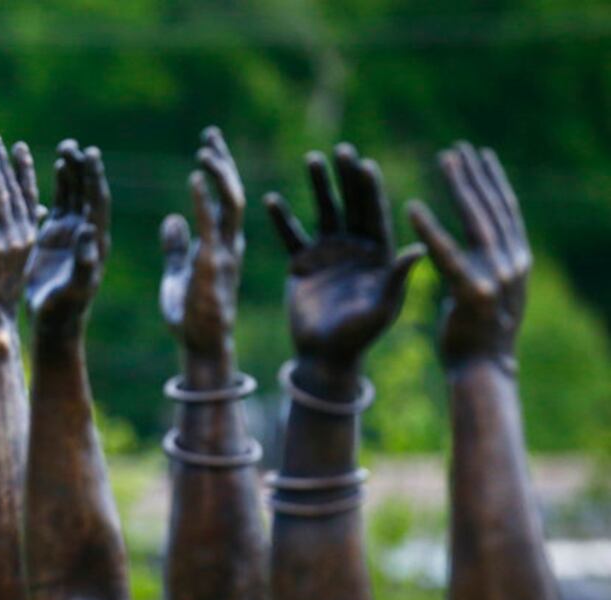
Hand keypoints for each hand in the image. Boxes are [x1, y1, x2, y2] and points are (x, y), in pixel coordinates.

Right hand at [25, 139, 109, 329]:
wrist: (52, 320)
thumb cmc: (65, 309)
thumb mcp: (76, 289)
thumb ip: (85, 262)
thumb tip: (89, 231)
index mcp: (94, 242)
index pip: (96, 202)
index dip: (94, 178)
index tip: (91, 154)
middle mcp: (86, 232)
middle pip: (86, 192)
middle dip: (82, 169)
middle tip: (74, 146)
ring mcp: (71, 232)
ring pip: (74, 194)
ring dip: (71, 171)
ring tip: (66, 148)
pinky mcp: (55, 235)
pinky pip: (59, 203)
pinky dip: (58, 184)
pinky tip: (55, 166)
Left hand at [160, 127, 244, 356]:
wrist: (199, 346)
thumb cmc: (190, 316)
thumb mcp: (178, 274)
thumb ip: (176, 247)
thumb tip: (171, 219)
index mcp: (221, 245)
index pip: (223, 200)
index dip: (217, 172)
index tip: (208, 146)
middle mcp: (228, 244)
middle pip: (231, 193)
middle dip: (222, 163)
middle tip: (209, 136)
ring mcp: (224, 253)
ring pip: (230, 202)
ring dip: (219, 174)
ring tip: (205, 149)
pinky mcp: (212, 265)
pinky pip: (210, 225)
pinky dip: (203, 198)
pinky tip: (195, 176)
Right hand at [265, 145, 422, 372]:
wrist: (324, 356)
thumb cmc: (359, 336)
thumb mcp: (383, 307)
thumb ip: (397, 276)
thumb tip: (420, 247)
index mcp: (380, 253)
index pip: (375, 214)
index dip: (370, 190)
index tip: (365, 165)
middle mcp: (356, 247)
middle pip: (352, 204)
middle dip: (347, 177)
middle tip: (341, 149)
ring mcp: (328, 253)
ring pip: (324, 212)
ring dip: (319, 186)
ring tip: (312, 158)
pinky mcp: (303, 263)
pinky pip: (291, 236)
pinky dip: (282, 218)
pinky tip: (272, 198)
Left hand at [407, 142, 529, 371]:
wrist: (484, 369)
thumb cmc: (481, 333)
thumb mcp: (494, 290)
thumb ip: (492, 262)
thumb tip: (487, 239)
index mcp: (517, 259)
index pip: (505, 211)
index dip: (493, 181)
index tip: (482, 155)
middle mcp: (512, 261)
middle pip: (492, 207)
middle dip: (476, 175)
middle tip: (459, 148)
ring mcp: (495, 275)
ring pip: (475, 220)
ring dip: (459, 187)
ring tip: (445, 160)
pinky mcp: (471, 291)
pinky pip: (445, 254)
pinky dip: (429, 230)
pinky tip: (411, 207)